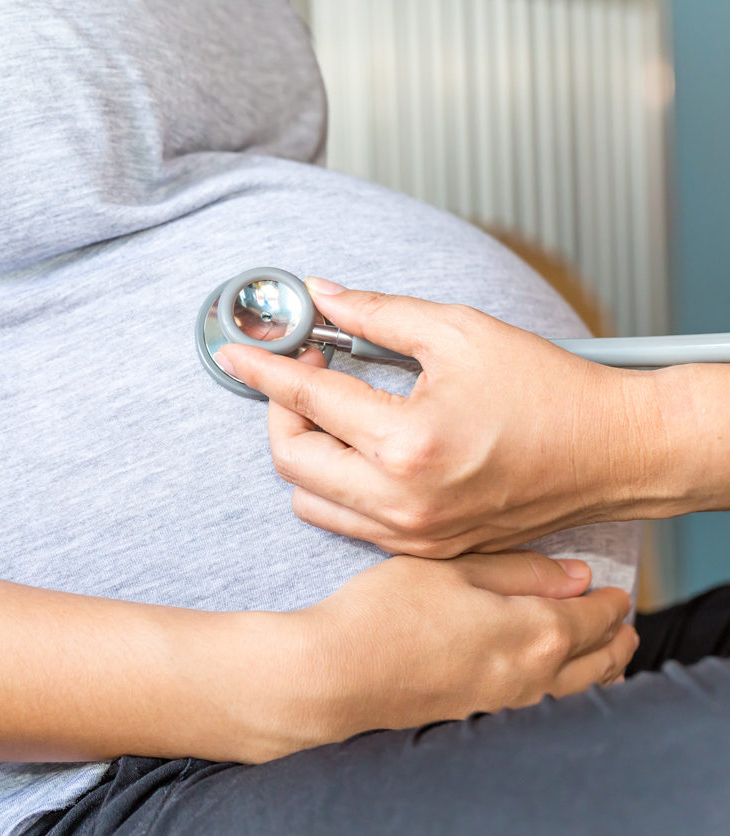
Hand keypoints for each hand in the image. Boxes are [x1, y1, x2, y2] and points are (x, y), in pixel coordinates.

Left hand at [216, 280, 667, 556]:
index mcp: (408, 443)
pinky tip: (361, 449)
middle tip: (303, 373)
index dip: (262, 369)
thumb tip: (324, 296)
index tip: (236, 353)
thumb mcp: (459, 332)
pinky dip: (336, 485)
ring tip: (335, 411)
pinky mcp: (425, 547)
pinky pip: (349, 523)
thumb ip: (377, 314)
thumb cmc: (550, 392)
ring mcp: (413, 533)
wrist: (610, 452)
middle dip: (279, 410)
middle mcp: (403, 500)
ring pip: (310, 500)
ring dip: (305, 451)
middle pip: (291, 460)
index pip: (306, 400)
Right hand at [289, 552, 635, 748]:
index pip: (593, 618)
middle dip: (614, 639)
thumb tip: (576, 577)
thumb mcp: (453, 568)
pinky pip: (546, 703)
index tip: (616, 590)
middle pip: (595, 661)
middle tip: (624, 623)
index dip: (609, 601)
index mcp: (534, 634)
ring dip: (598, 669)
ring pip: (574, 690)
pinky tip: (552, 678)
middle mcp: (531, 677)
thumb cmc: (389, 611)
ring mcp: (505, 703)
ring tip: (606, 655)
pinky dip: (568, 688)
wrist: (338, 674)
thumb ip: (519, 570)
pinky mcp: (478, 714)